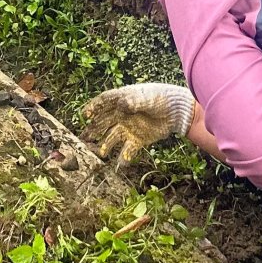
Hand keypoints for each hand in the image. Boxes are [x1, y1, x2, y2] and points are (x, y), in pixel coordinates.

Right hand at [81, 83, 195, 164]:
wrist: (177, 112)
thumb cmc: (161, 98)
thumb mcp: (147, 98)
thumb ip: (134, 102)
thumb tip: (121, 105)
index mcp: (122, 100)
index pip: (103, 103)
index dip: (94, 107)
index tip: (85, 115)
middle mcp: (122, 115)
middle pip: (103, 122)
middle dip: (93, 130)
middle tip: (83, 139)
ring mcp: (129, 128)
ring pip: (113, 137)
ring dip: (106, 145)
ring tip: (100, 153)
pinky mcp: (138, 140)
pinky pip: (128, 150)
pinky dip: (124, 157)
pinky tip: (121, 164)